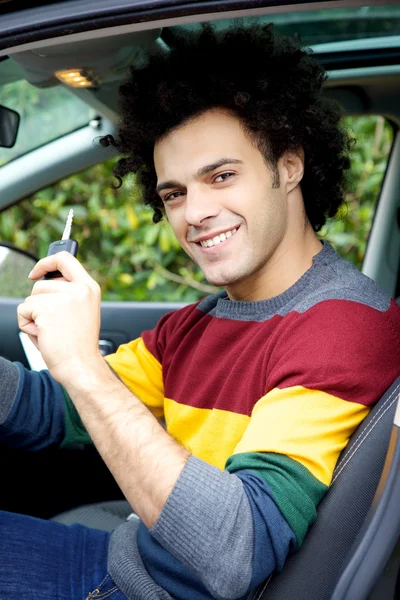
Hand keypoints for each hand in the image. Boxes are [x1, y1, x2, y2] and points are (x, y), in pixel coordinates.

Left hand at [17, 251, 102, 383]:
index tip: (36, 272)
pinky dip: (27, 325)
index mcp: (89, 288)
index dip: (46, 262)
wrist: (81, 366)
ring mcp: (63, 298)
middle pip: (40, 285)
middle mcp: (79, 290)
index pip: (65, 259)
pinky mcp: (46, 309)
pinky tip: (44, 335)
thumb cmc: (79, 345)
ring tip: (51, 331)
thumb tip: (45, 282)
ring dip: (33, 316)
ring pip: (30, 299)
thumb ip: (69, 294)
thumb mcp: (82, 311)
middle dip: (38, 304)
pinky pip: (23, 311)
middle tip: (54, 324)